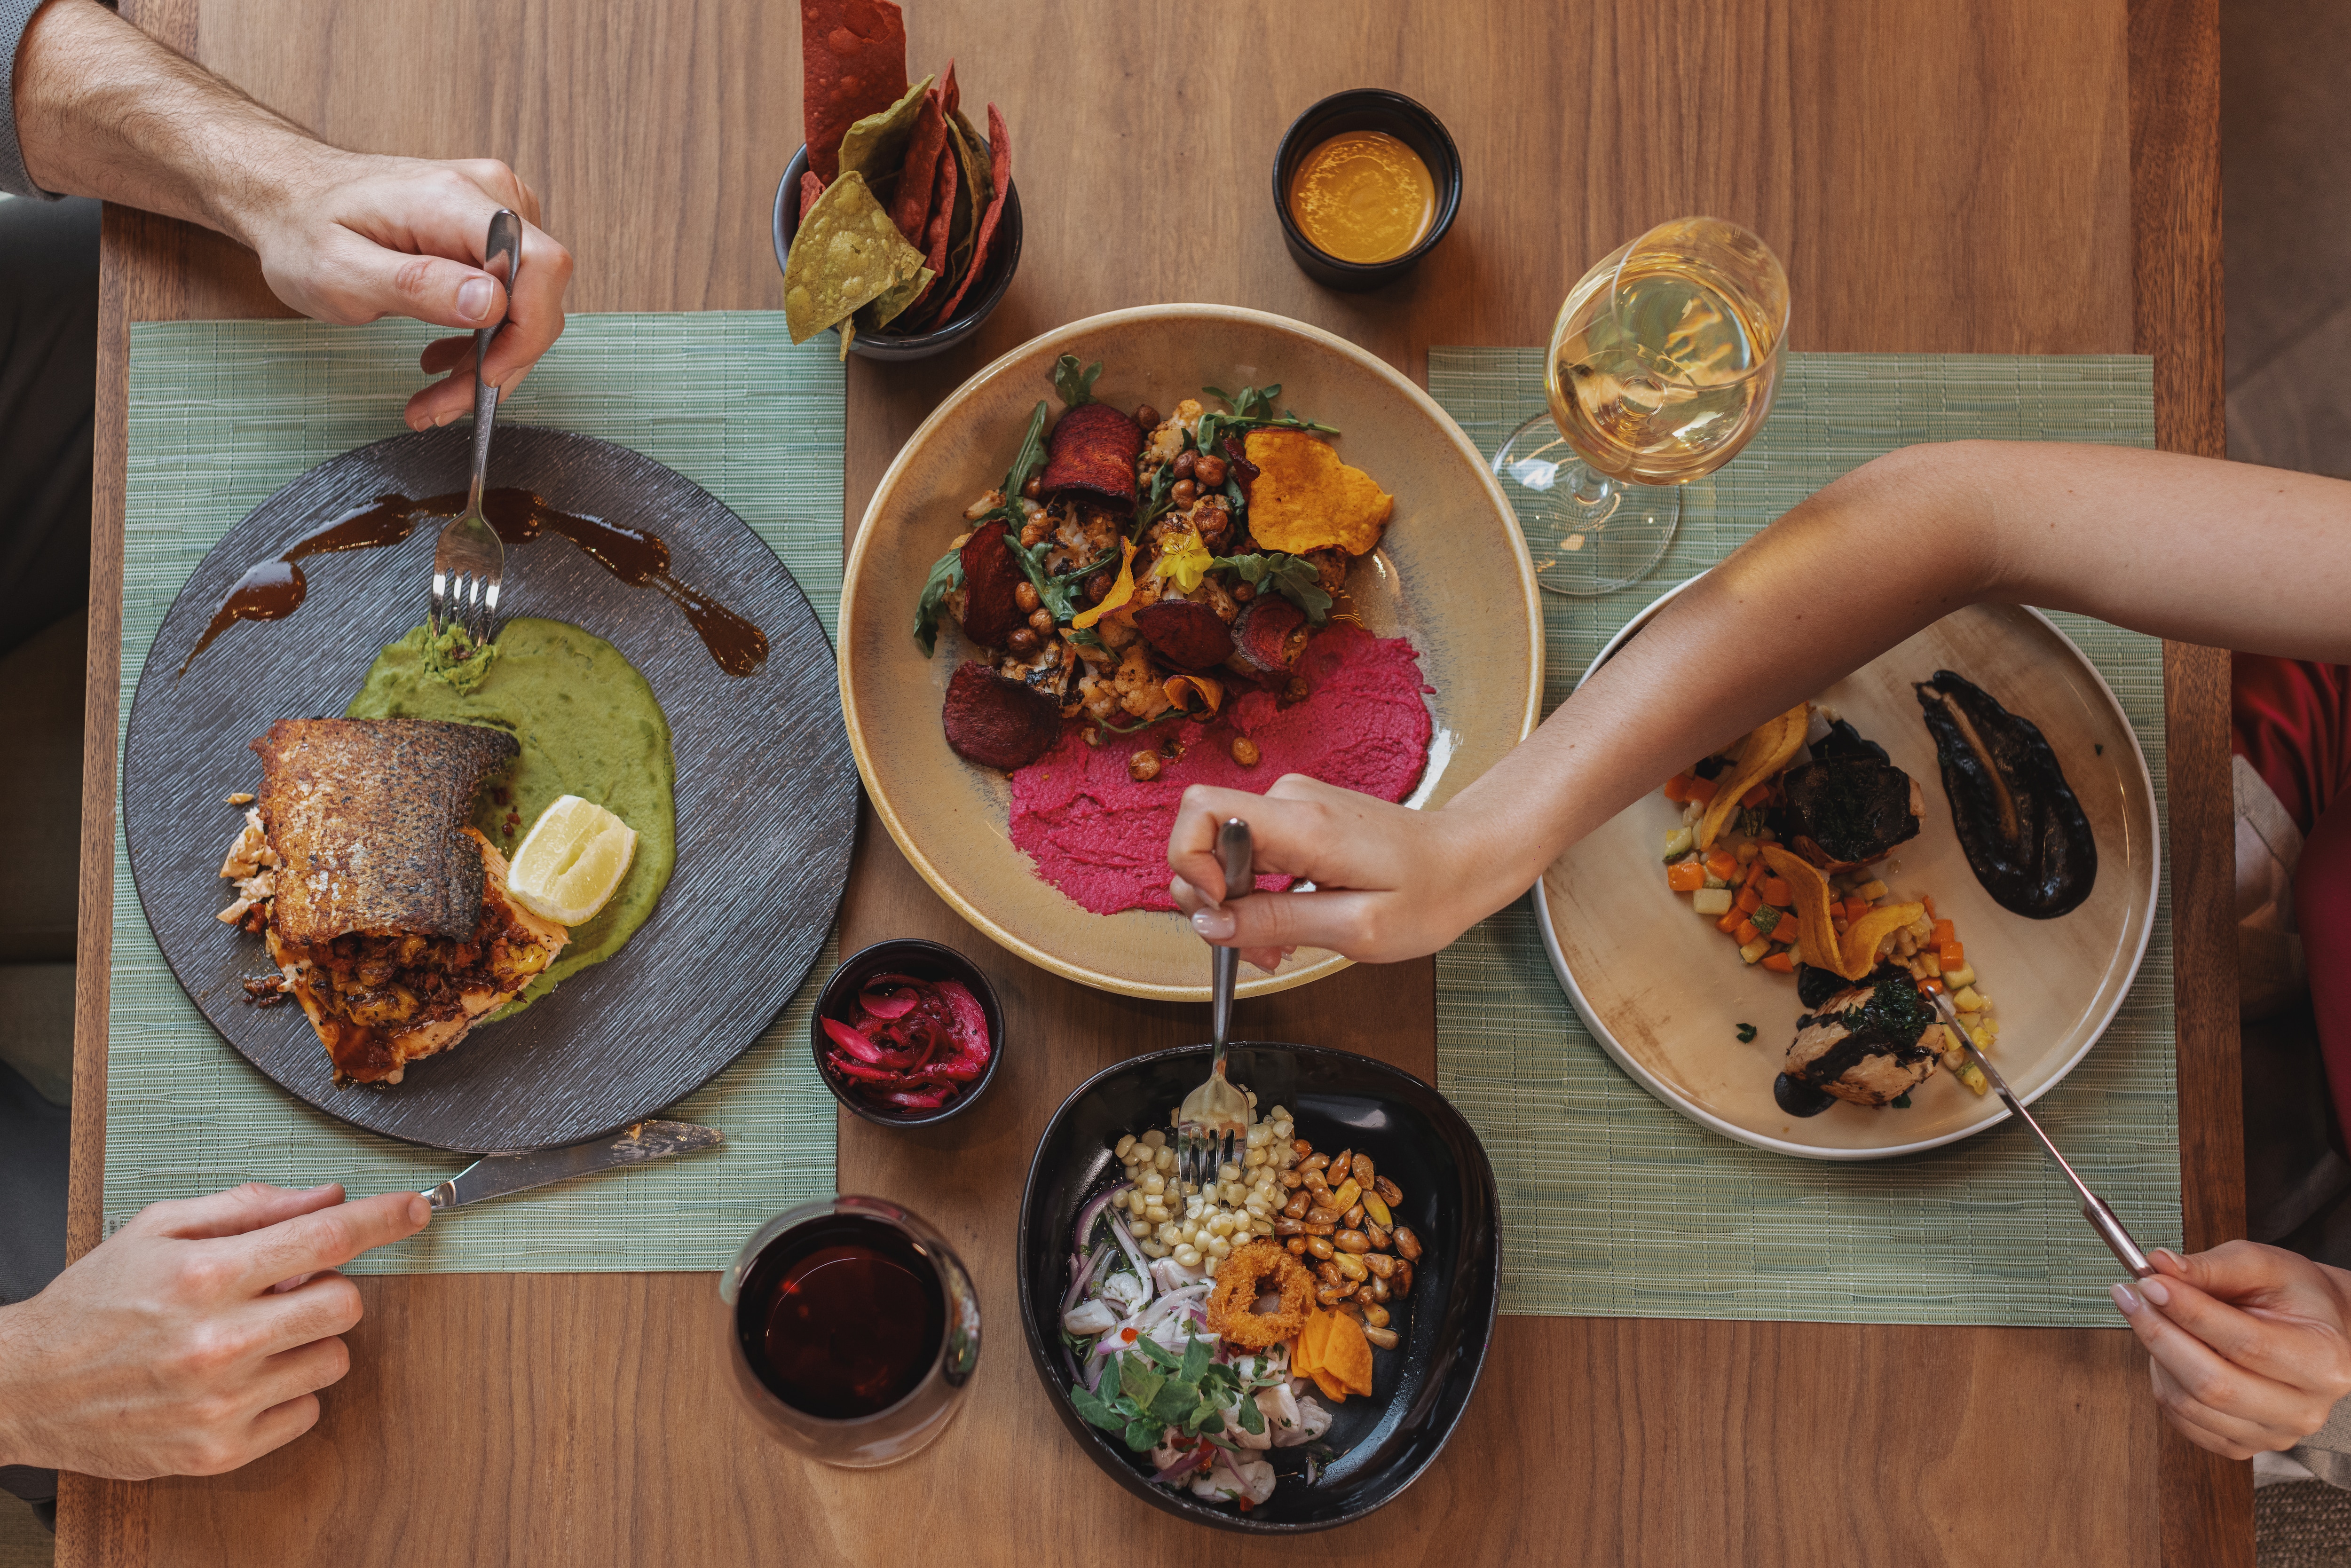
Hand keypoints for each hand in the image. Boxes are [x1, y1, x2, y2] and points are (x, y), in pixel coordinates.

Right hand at [0, 1182, 428, 1477]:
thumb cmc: (94, 1302)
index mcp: (205, 1276)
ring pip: (334, 1359)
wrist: (26, 1388)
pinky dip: (288, 1391)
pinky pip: (306, 1412)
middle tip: (285, 1290)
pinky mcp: (219, 1451)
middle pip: (345, 1303)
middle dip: (328, 1289)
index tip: (415, 1211)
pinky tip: (242, 1379)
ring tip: (256, 1336)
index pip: (326, 1238)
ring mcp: (221, 1403)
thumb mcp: (158, 1230)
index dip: (383, 1220)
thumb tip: (328, 1196)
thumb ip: (250, 1208)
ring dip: (310, 1342)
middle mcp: (219, 1341)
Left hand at [233, 149, 574, 431]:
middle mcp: (488, 196)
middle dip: (500, 362)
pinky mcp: (489, 233)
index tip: (486, 375)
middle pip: (537, 295)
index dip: (527, 330)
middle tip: (444, 406)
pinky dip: (482, 341)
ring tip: (436, 395)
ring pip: (527, 306)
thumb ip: (419, 285)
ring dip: (488, 361)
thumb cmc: (304, 229)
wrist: (289, 195)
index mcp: (453, 198)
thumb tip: (494, 304)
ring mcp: (494, 212)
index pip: (540, 265)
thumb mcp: (341, 270)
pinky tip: (442, 358)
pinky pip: (510, 298)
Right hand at [1165, 775, 1505, 972]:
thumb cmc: (1429, 893)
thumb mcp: (1355, 929)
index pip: (1202, 810)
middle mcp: (1290, 800)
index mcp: (1303, 823)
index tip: (1216, 909)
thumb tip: (1208, 923)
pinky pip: (1249, 853)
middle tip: (1253, 948)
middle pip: (1202, 835)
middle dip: (1209, 900)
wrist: (1468, 858)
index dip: (1189, 861)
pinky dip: (1254, 893)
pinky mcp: (1298, 816)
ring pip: (1222, 851)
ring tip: (1277, 944)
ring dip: (1234, 903)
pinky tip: (1286, 921)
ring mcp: (1293, 804)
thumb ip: (1275, 922)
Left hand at [2111, 1240, 2350, 1457]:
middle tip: (2132, 1297)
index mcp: (2321, 1360)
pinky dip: (2163, 1383)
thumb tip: (2160, 1264)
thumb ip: (2213, 1266)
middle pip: (2213, 1384)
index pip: (2246, 1343)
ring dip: (2157, 1356)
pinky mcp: (2244, 1445)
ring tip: (2154, 1319)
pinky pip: (2183, 1420)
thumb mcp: (2266, 1266)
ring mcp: (2273, 1433)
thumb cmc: (2296, 1299)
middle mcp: (2303, 1408)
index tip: (2151, 1283)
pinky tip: (2170, 1352)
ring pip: (2190, 1405)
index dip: (2190, 1312)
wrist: (2320, 1332)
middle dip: (2160, 1335)